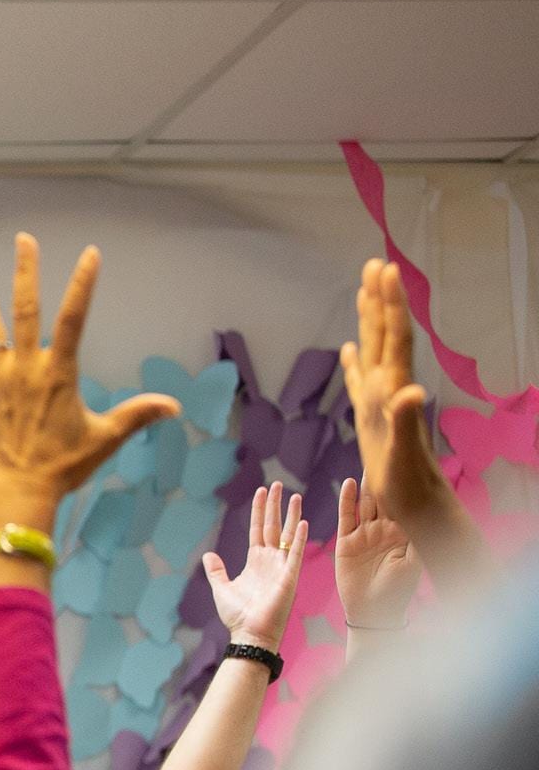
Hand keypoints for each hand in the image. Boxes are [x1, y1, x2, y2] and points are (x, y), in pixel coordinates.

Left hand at [0, 235, 179, 507]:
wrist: (19, 491)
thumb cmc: (64, 465)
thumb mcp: (106, 437)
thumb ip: (137, 415)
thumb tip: (173, 405)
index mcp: (59, 372)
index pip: (74, 317)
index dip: (82, 284)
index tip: (90, 253)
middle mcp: (25, 368)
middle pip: (25, 310)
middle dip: (25, 272)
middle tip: (23, 240)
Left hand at [200, 483, 304, 652]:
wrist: (249, 634)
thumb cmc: (238, 615)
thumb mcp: (222, 587)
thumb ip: (217, 570)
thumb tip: (208, 555)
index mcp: (255, 561)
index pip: (257, 529)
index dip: (259, 510)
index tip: (261, 491)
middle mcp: (270, 561)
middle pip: (272, 526)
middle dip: (274, 505)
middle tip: (277, 484)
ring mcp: (281, 567)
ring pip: (286, 535)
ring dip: (290, 515)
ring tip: (294, 495)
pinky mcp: (289, 577)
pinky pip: (294, 553)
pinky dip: (297, 538)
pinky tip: (302, 522)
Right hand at [333, 475, 420, 631]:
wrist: (373, 611)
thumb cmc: (399, 590)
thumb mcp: (415, 561)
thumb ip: (418, 537)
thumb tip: (430, 513)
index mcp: (404, 533)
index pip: (406, 501)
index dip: (407, 483)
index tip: (411, 461)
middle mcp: (384, 530)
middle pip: (385, 497)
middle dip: (386, 477)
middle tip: (388, 451)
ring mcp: (364, 534)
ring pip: (366, 503)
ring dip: (367, 483)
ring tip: (371, 461)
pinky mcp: (346, 542)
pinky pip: (346, 517)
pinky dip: (347, 500)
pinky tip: (348, 483)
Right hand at [339, 259, 438, 517]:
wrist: (419, 504)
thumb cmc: (409, 485)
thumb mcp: (404, 455)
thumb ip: (406, 421)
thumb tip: (411, 390)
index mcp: (393, 391)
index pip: (392, 339)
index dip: (388, 305)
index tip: (383, 270)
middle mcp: (390, 389)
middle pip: (384, 335)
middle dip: (379, 300)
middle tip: (374, 264)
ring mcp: (381, 402)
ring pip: (374, 351)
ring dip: (369, 322)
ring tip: (364, 293)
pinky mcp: (372, 417)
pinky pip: (360, 381)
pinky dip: (355, 362)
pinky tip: (350, 351)